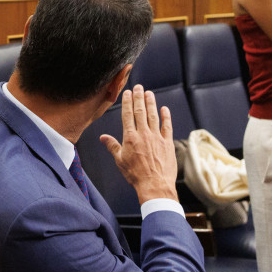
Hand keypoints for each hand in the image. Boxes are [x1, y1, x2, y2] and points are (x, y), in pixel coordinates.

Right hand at [99, 87, 176, 201]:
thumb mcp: (120, 161)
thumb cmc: (135, 175)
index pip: (128, 115)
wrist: (155, 185)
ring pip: (153, 116)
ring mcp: (157, 138)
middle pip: (140, 112)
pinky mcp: (167, 143)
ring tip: (149, 93)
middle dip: (139, 98)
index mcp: (130, 138)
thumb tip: (103, 137)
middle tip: (138, 87)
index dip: (127, 102)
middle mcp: (143, 134)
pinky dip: (166, 117)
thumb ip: (112, 146)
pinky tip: (164, 109)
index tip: (127, 92)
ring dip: (151, 103)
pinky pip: (167, 126)